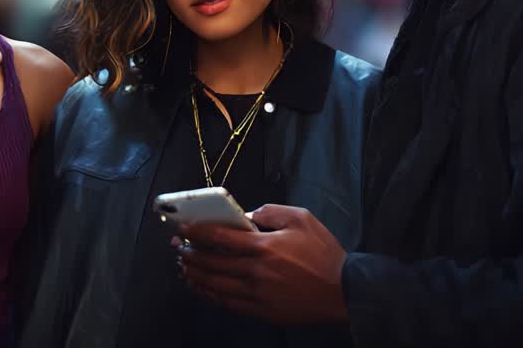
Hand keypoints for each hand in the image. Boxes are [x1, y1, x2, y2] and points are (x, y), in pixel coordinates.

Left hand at [176, 204, 348, 323]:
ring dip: (195, 275)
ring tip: (183, 268)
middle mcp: (256, 271)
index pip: (219, 237)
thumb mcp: (302, 218)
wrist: (344, 291)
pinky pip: (227, 303)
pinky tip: (202, 289)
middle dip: (189, 254)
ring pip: (215, 285)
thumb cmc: (324, 254)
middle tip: (178, 248)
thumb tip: (248, 215)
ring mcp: (257, 293)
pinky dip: (210, 295)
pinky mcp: (261, 310)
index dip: (196, 232)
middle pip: (211, 262)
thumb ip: (271, 212)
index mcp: (264, 246)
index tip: (183, 229)